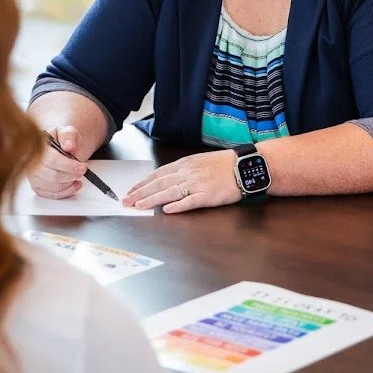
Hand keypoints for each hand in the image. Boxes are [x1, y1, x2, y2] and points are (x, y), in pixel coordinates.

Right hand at [27, 126, 87, 198]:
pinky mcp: (37, 187)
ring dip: (70, 183)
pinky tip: (74, 184)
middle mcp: (32, 162)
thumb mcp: (68, 132)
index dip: (68, 165)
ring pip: (54, 187)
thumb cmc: (64, 141)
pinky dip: (67, 191)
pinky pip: (52, 195)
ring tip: (78, 175)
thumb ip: (69, 136)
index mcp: (38, 147)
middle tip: (82, 170)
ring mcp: (33, 176)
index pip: (51, 160)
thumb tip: (69, 145)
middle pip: (53, 176)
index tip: (82, 167)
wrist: (64, 148)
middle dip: (71, 175)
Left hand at [123, 150, 241, 213]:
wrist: (245, 166)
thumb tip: (166, 179)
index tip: (131, 191)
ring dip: (152, 199)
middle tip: (127, 201)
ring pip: (170, 192)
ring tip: (139, 206)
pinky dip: (177, 205)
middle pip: (159, 183)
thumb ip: (183, 170)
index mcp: (185, 164)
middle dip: (141, 193)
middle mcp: (188, 173)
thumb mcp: (199, 162)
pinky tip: (166, 210)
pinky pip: (190, 201)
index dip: (143, 183)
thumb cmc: (223, 164)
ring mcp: (198, 184)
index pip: (158, 174)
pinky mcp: (208, 195)